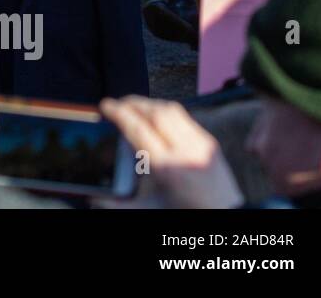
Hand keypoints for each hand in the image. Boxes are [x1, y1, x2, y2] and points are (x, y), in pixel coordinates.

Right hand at [99, 97, 243, 208]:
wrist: (226, 218)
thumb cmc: (186, 213)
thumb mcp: (150, 209)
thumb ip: (118, 203)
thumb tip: (94, 199)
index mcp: (167, 168)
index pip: (139, 128)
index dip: (119, 112)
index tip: (106, 105)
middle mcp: (185, 151)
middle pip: (155, 113)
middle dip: (132, 103)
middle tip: (116, 103)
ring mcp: (200, 144)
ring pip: (170, 110)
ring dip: (148, 103)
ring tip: (134, 106)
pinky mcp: (210, 142)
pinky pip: (184, 117)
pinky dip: (165, 110)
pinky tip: (156, 115)